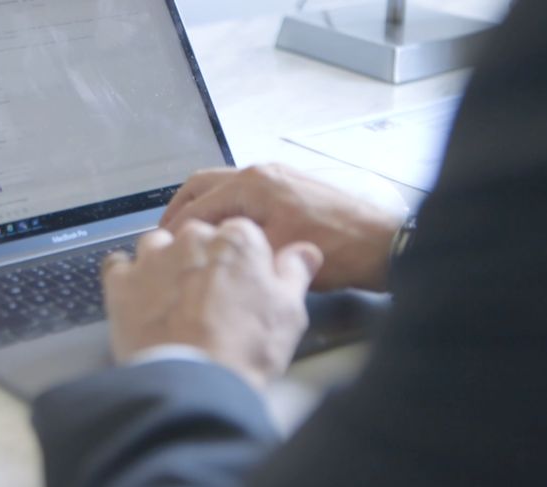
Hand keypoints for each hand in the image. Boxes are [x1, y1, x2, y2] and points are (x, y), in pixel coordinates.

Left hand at [101, 218, 322, 391]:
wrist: (195, 382)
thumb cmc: (244, 349)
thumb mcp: (289, 312)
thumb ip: (294, 273)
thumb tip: (303, 252)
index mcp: (238, 240)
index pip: (239, 235)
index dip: (239, 262)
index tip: (239, 283)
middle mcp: (193, 238)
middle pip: (197, 237)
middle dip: (201, 261)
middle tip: (208, 299)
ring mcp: (154, 258)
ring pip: (157, 245)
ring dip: (163, 263)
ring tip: (172, 298)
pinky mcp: (122, 282)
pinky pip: (117, 265)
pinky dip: (126, 277)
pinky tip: (137, 296)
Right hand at [160, 164, 405, 291]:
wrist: (383, 245)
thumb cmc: (338, 251)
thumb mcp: (275, 254)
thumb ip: (230, 246)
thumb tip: (199, 249)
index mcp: (254, 184)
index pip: (197, 206)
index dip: (176, 233)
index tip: (164, 253)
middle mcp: (262, 172)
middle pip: (201, 185)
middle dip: (178, 211)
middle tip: (163, 239)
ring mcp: (277, 176)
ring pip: (221, 186)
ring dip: (200, 208)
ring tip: (188, 236)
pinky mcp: (289, 187)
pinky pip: (242, 192)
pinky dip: (222, 207)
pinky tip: (222, 232)